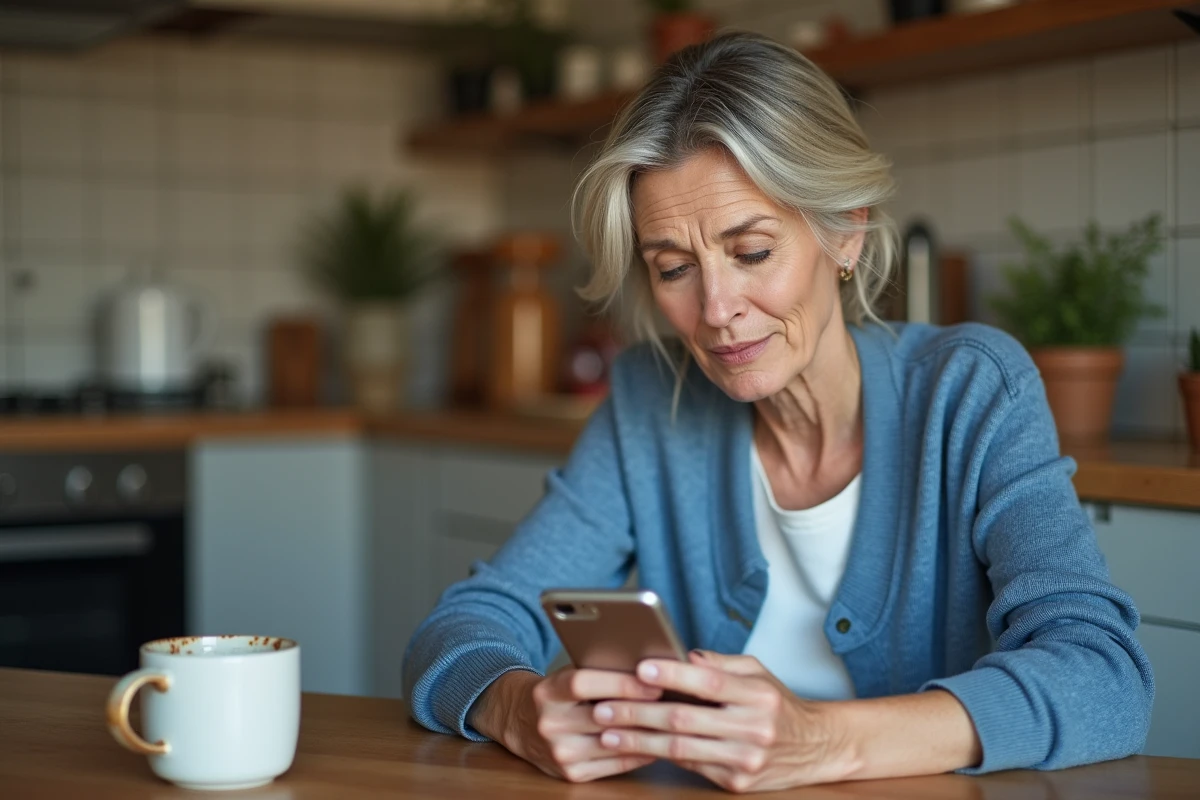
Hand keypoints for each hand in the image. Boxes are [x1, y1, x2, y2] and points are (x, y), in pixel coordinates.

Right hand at [470, 667, 662, 782]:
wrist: (517, 722)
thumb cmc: (554, 693)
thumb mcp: (564, 675)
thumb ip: (595, 671)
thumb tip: (645, 669)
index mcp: (547, 692)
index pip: (583, 684)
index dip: (619, 682)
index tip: (652, 680)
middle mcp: (549, 724)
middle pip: (602, 717)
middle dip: (641, 709)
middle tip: (673, 701)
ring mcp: (559, 753)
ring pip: (613, 744)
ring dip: (646, 733)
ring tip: (672, 721)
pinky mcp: (570, 774)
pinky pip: (615, 765)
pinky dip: (639, 753)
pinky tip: (658, 741)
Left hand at [591, 650, 850, 792]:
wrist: (816, 747)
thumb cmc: (779, 704)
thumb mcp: (758, 672)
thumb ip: (720, 663)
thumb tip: (683, 655)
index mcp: (757, 695)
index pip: (709, 682)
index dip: (672, 674)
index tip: (640, 668)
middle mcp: (753, 728)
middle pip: (685, 719)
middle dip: (638, 713)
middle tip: (604, 707)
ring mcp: (745, 760)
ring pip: (681, 748)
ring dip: (639, 741)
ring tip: (608, 732)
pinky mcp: (737, 783)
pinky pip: (690, 766)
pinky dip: (659, 756)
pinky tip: (635, 747)